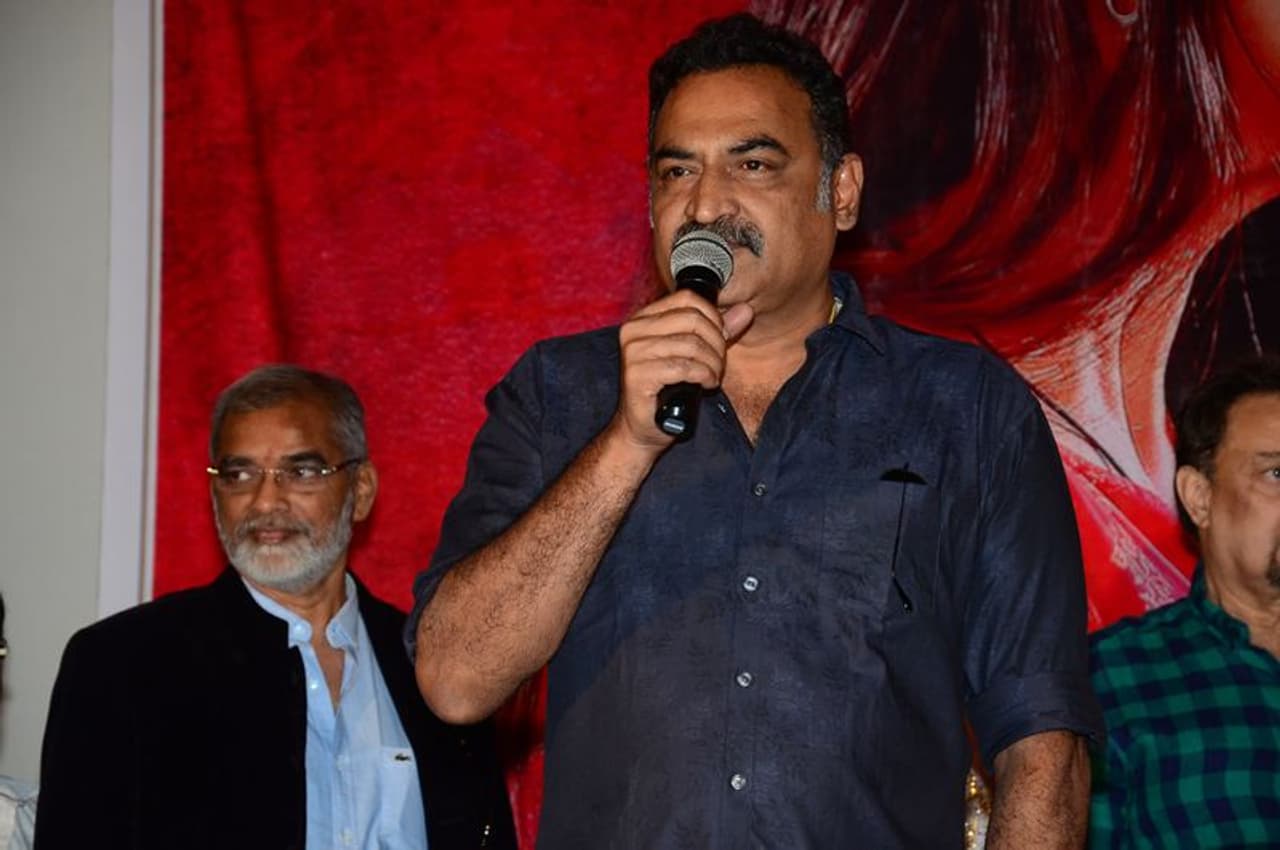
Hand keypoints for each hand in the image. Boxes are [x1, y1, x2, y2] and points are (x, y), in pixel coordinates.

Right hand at [612, 290, 753, 451]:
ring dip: (713, 364)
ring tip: (712, 377)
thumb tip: (746, 310)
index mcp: (643, 318)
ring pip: (692, 345)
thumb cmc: (666, 391)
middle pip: (693, 319)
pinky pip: (685, 367)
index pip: (688, 299)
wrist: (640, 429)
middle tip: (718, 364)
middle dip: (716, 343)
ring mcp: (634, 352)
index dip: (713, 318)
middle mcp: (634, 330)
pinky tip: (706, 385)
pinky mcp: (638, 375)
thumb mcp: (695, 354)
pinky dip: (704, 376)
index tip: (720, 340)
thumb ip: (718, 330)